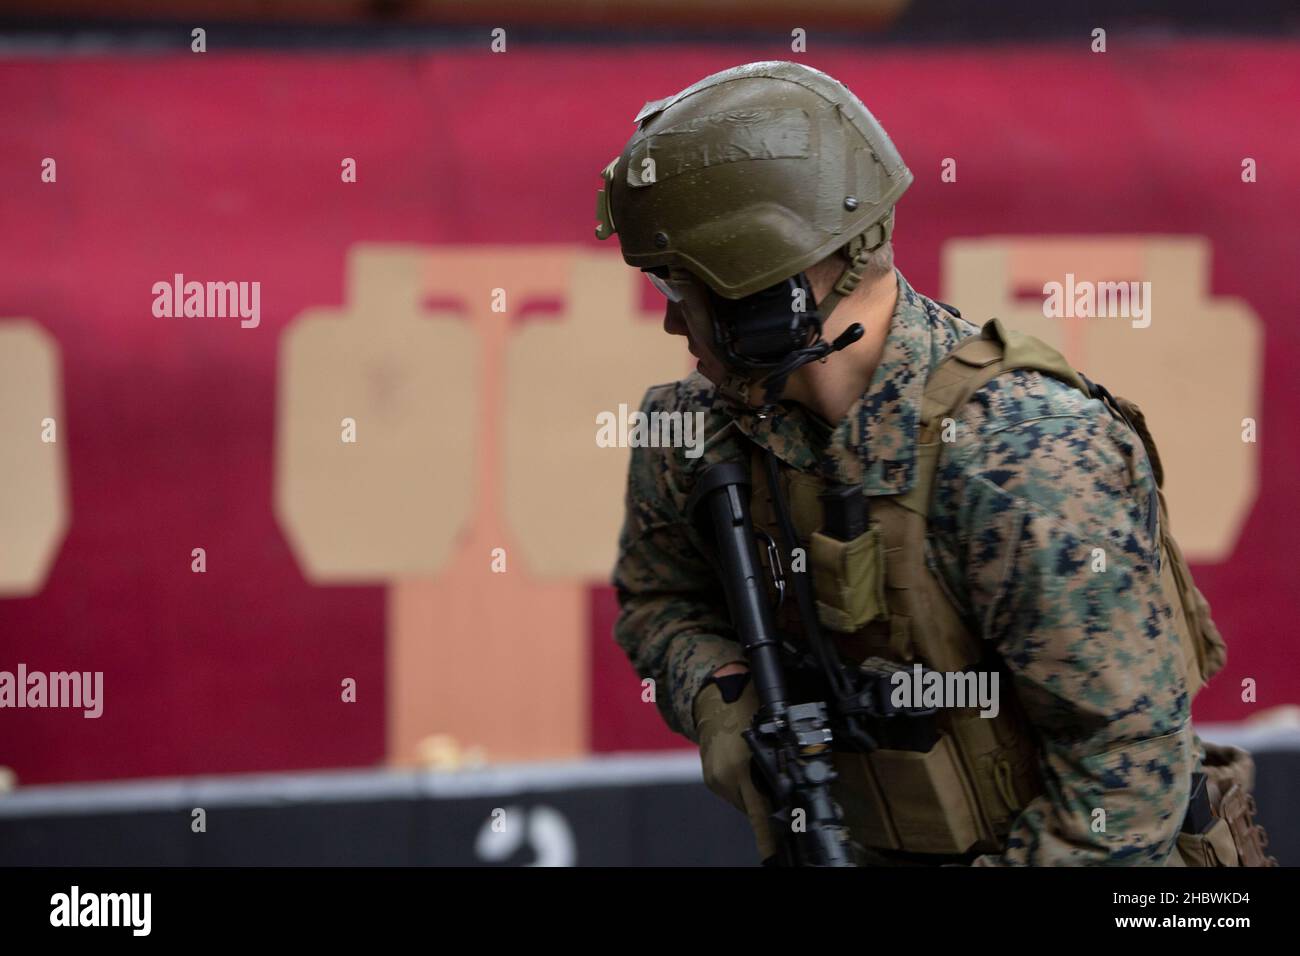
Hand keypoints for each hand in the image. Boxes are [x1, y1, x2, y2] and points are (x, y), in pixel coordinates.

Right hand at [693, 674, 775, 860]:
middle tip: (780, 827)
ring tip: (758, 773)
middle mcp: (726, 777)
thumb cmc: (747, 709)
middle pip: (752, 811)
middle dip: (766, 815)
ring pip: (743, 802)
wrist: (715, 698)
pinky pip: (732, 792)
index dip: (768, 837)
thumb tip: (793, 793)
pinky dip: (743, 787)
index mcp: (743, 768)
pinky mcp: (710, 779)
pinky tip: (747, 771)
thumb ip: (777, 766)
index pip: (759, 814)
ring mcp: (715, 779)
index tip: (774, 855)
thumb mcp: (770, 736)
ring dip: (754, 797)